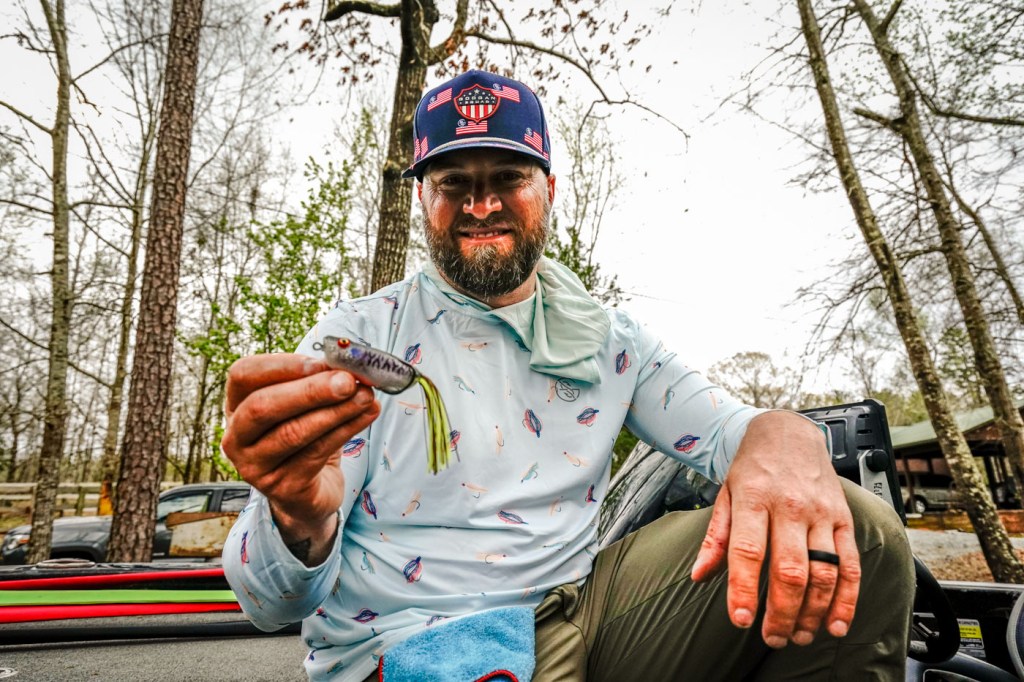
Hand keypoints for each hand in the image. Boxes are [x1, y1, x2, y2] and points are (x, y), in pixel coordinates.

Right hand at [222, 354, 379, 551]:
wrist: (310, 492)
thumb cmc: (304, 438)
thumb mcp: (303, 405)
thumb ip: (316, 383)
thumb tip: (346, 366)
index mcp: (236, 405)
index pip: (243, 375)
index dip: (281, 366)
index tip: (321, 363)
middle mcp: (237, 436)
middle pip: (263, 407)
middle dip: (310, 391)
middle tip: (347, 380)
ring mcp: (255, 466)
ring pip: (293, 432)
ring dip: (336, 411)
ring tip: (366, 396)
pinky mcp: (283, 487)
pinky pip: (316, 453)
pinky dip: (346, 430)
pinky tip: (367, 415)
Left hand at [690, 412, 859, 647]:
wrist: (789, 432)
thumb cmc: (753, 467)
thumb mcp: (725, 494)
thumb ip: (716, 538)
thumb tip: (699, 575)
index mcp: (753, 499)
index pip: (748, 551)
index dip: (744, 590)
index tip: (740, 621)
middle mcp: (790, 507)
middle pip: (790, 569)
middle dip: (781, 612)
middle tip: (772, 638)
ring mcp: (821, 513)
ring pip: (823, 572)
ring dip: (813, 612)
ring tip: (798, 635)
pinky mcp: (844, 519)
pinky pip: (850, 565)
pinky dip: (846, 599)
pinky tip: (835, 624)